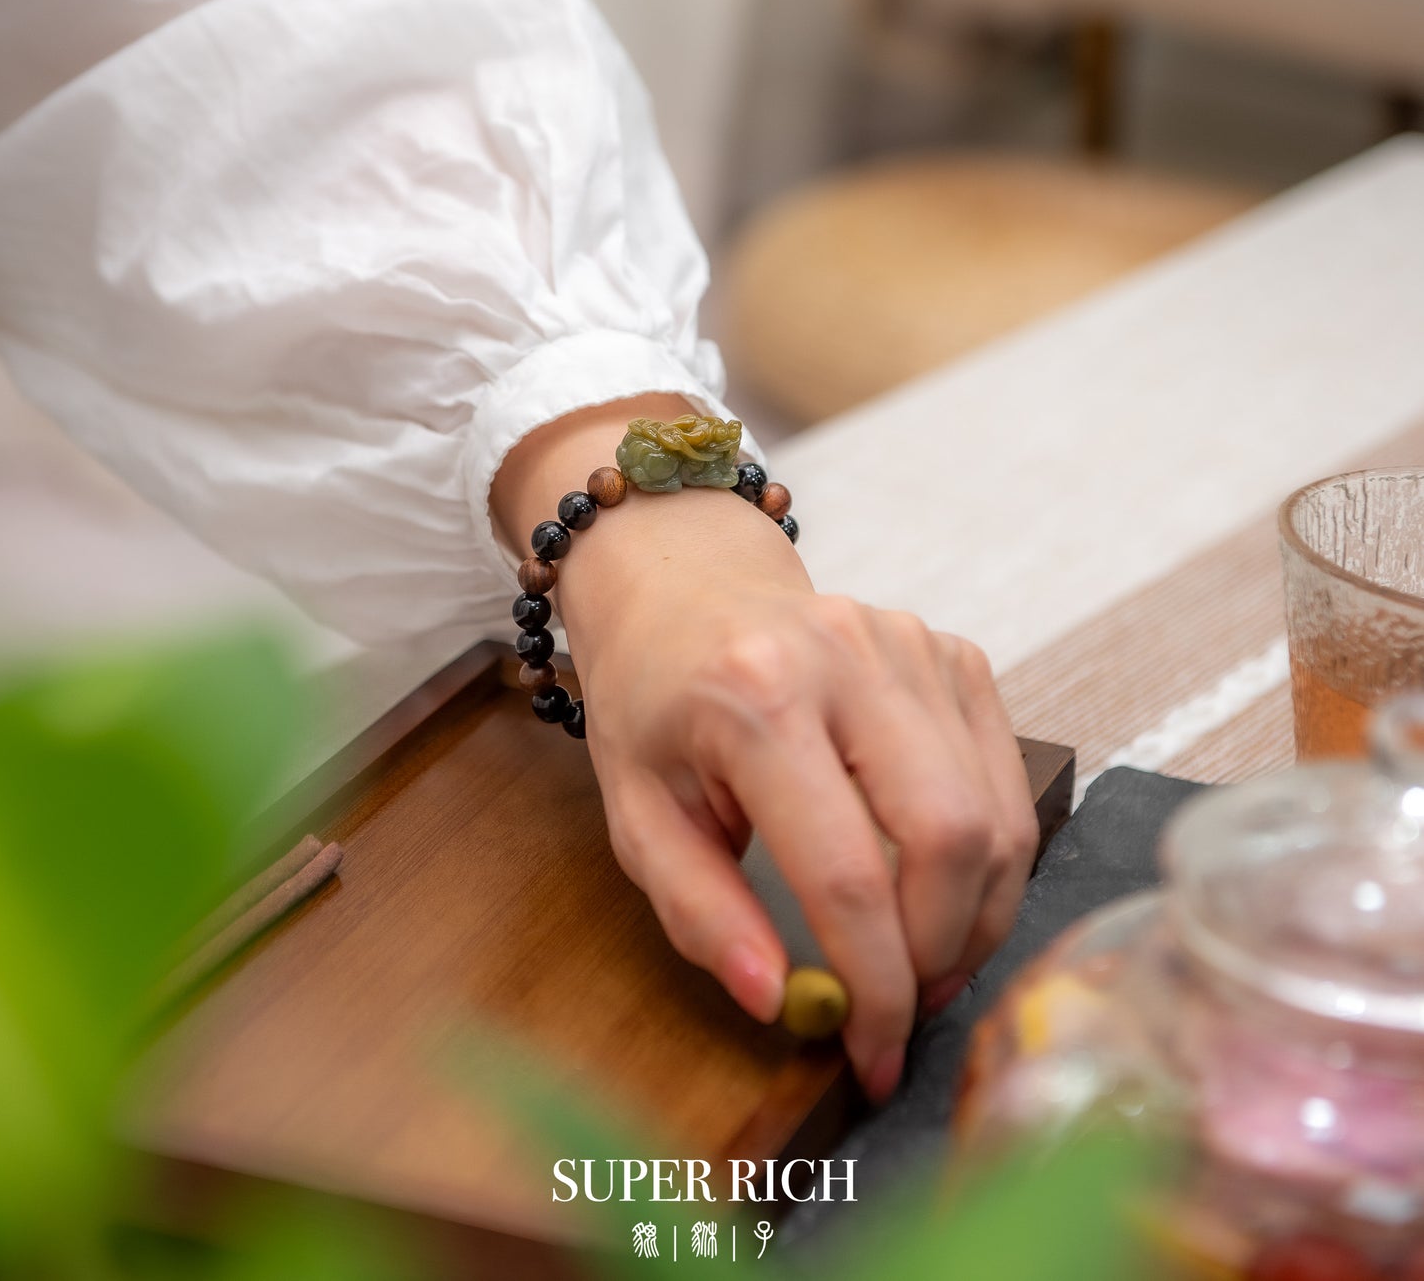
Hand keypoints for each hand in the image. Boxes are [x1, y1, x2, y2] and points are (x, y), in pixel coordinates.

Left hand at [491, 399, 1036, 1101]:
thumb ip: (701, 913)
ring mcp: (911, 645)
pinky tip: (940, 882)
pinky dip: (990, 852)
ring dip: (977, 915)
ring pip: (997, 814)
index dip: (876, 985)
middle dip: (942, 953)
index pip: (846, 871)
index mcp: (754, 699)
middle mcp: (846, 658)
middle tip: (907, 1008)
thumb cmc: (653, 702)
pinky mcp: (951, 652)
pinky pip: (1005, 776)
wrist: (685, 587)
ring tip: (927, 960)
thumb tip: (782, 1001)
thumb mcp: (638, 814)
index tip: (875, 1056)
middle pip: (951, 837)